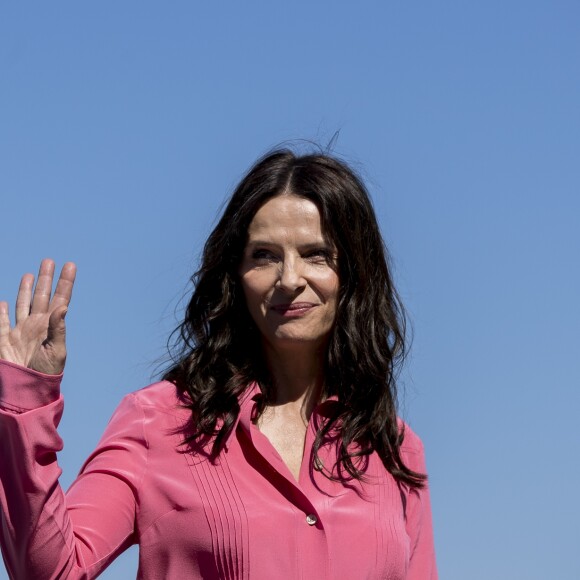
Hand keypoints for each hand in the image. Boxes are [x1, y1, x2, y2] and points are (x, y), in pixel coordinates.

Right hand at [0, 259, 75, 374]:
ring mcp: (21, 331)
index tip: (70, 265)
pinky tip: (2, 302)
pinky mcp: (5, 340)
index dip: (65, 282)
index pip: (60, 299)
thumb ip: (59, 328)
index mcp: (51, 326)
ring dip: (26, 290)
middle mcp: (37, 325)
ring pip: (23, 304)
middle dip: (45, 279)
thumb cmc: (46, 374)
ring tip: (30, 274)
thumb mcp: (57, 351)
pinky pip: (1, 323)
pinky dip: (1, 312)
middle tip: (49, 261)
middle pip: (42, 296)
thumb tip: (64, 306)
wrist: (26, 391)